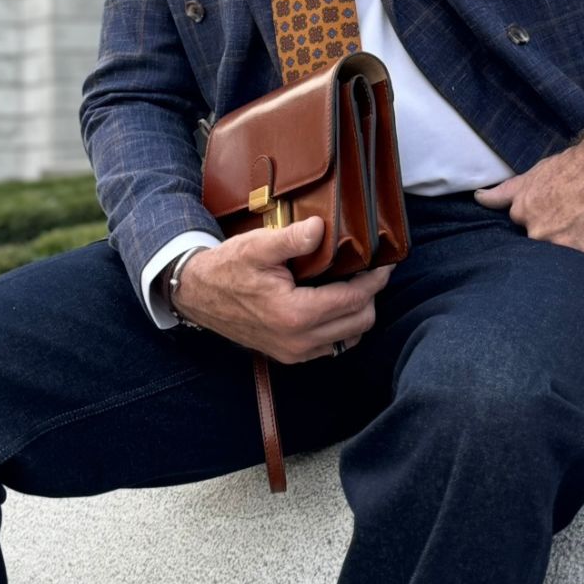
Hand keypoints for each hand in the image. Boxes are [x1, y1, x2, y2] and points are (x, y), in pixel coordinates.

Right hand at [171, 216, 392, 363]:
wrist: (199, 294)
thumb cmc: (228, 268)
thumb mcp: (258, 246)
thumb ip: (292, 239)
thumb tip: (321, 228)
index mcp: (295, 314)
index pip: (354, 300)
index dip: (375, 280)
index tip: (385, 264)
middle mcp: (299, 340)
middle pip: (359, 322)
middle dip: (370, 296)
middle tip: (369, 271)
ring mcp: (295, 352)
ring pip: (349, 338)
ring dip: (358, 313)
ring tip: (354, 285)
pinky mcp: (289, 355)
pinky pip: (331, 346)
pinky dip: (342, 327)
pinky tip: (334, 303)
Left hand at [474, 135, 583, 263]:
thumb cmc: (574, 164)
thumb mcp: (534, 175)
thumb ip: (505, 193)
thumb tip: (479, 198)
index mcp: (523, 215)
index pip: (529, 236)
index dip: (548, 227)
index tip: (560, 217)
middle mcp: (540, 234)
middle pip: (550, 249)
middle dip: (564, 240)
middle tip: (581, 220)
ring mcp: (567, 246)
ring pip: (574, 258)